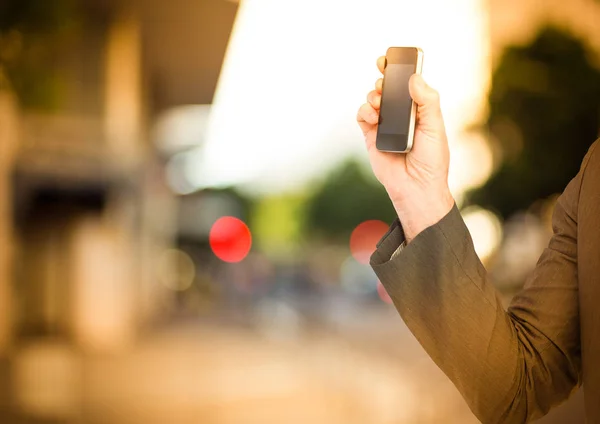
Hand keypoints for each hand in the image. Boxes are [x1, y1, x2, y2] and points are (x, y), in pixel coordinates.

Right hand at [357, 56, 454, 241]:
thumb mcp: (435, 127)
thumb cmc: (431, 160)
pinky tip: (374, 117)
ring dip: (374, 96)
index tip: (392, 58)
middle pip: (387, 87)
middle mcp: (400, 115)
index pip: (408, 83)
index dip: (399, 69)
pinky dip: (365, 112)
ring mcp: (384, 125)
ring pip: (372, 99)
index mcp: (418, 109)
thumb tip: (414, 78)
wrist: (416, 188)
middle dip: (383, 78)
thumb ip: (427, 101)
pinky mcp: (371, 136)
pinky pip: (362, 116)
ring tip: (380, 103)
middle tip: (383, 75)